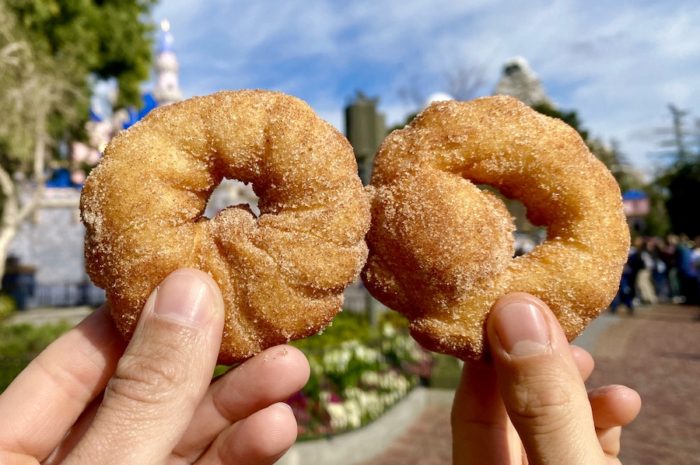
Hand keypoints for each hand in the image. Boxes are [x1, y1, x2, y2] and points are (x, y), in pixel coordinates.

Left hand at [0, 268, 309, 464]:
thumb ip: (145, 395)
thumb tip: (188, 292)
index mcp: (8, 449)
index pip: (76, 360)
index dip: (141, 316)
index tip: (200, 278)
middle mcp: (68, 460)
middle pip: (142, 395)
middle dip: (211, 363)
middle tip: (265, 322)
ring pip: (180, 436)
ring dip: (240, 408)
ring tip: (290, 370)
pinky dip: (238, 452)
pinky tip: (275, 426)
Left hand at [452, 293, 640, 464]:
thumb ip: (543, 404)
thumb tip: (515, 313)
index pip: (471, 403)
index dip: (490, 348)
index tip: (517, 300)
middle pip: (510, 405)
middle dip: (536, 357)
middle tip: (559, 320)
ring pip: (549, 419)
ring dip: (574, 383)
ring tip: (588, 360)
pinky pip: (582, 441)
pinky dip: (603, 417)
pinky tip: (624, 401)